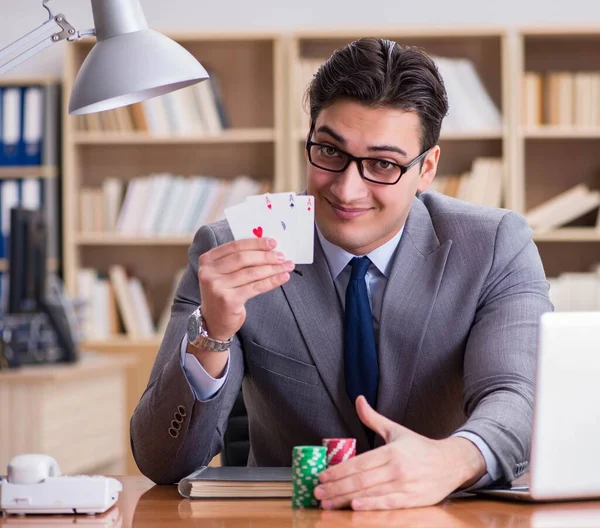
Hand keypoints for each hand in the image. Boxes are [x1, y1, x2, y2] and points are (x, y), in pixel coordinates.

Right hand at [197, 237, 293, 340]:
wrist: (214, 322)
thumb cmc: (224, 293)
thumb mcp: (224, 274)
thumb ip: (238, 260)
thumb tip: (267, 248)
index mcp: (207, 260)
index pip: (235, 246)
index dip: (256, 243)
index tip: (273, 242)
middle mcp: (208, 272)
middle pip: (243, 258)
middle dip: (266, 256)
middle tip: (282, 255)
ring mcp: (217, 287)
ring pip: (251, 273)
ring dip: (272, 268)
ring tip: (287, 265)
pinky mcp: (228, 300)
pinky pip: (255, 287)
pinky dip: (272, 281)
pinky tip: (283, 277)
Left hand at [314, 396, 485, 510]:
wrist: (451, 463)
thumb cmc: (420, 448)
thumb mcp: (396, 430)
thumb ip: (373, 419)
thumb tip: (358, 400)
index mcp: (391, 451)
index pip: (359, 462)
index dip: (339, 470)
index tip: (321, 475)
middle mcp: (397, 468)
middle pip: (361, 480)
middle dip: (336, 487)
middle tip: (317, 492)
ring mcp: (406, 486)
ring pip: (371, 493)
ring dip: (346, 500)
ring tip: (327, 503)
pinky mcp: (414, 500)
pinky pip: (388, 504)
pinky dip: (371, 506)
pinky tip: (355, 508)